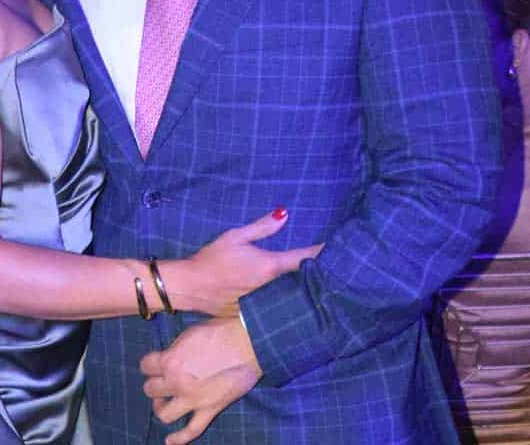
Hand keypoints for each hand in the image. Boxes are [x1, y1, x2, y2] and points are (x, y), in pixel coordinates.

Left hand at [140, 316, 261, 443]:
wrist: (248, 343)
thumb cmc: (221, 332)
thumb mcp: (190, 333)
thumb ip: (175, 349)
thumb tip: (169, 357)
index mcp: (171, 360)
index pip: (145, 366)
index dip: (150, 364)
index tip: (156, 363)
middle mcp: (177, 382)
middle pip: (150, 389)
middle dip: (155, 384)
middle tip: (163, 380)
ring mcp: (192, 399)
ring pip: (164, 414)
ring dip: (162, 408)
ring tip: (166, 402)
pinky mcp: (209, 410)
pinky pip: (191, 431)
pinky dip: (179, 438)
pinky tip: (169, 441)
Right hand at [164, 208, 321, 316]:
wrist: (190, 286)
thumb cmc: (211, 259)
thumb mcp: (235, 236)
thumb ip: (262, 227)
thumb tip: (285, 214)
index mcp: (269, 266)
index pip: (304, 258)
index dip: (322, 253)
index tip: (338, 250)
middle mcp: (271, 288)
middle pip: (302, 282)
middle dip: (317, 274)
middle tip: (335, 268)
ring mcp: (265, 304)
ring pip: (291, 297)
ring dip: (304, 290)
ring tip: (321, 285)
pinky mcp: (256, 315)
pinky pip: (277, 307)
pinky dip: (286, 302)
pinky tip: (294, 301)